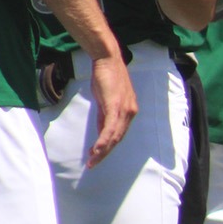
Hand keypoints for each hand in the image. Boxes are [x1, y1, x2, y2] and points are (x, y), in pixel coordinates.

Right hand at [83, 54, 136, 168]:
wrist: (108, 60)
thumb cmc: (106, 78)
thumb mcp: (106, 100)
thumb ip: (105, 116)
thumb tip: (101, 131)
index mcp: (129, 111)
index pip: (119, 134)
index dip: (109, 147)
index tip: (98, 156)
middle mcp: (130, 112)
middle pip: (118, 138)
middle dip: (105, 153)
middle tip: (93, 164)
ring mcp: (124, 109)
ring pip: (114, 136)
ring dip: (102, 150)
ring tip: (92, 161)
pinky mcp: (115, 106)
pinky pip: (110, 127)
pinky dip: (103, 140)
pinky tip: (96, 150)